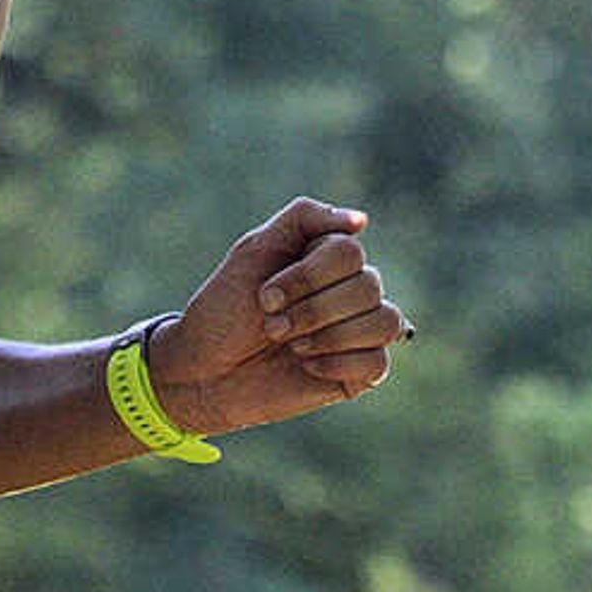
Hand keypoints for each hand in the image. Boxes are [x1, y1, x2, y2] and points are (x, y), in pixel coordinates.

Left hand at [153, 196, 410, 438]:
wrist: (204, 369)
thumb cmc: (226, 307)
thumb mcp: (254, 249)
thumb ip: (304, 218)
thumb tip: (361, 220)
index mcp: (328, 257)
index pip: (350, 253)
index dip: (307, 276)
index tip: (265, 295)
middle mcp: (351, 290)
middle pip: (369, 286)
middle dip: (312, 310)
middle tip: (271, 325)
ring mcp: (359, 331)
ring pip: (386, 322)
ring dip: (329, 336)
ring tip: (292, 346)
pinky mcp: (360, 373)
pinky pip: (378, 363)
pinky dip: (337, 363)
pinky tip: (305, 366)